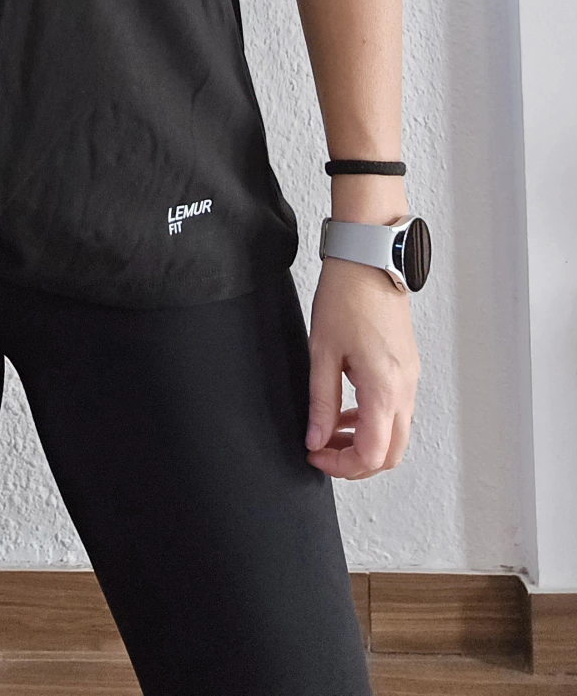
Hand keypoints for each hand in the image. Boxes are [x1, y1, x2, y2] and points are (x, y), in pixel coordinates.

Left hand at [305, 254, 419, 477]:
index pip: (371, 454)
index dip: (341, 466)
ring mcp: (410, 378)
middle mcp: (405, 388)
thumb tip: (316, 440)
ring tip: (330, 431)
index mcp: (384, 389)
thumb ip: (322, 403)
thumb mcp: (322, 352)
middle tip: (323, 452)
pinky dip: (374, 421)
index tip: (315, 455)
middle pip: (390, 453)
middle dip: (356, 463)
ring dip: (365, 442)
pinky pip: (396, 410)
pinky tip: (346, 408)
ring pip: (396, 434)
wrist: (369, 260)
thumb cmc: (345, 297)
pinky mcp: (407, 368)